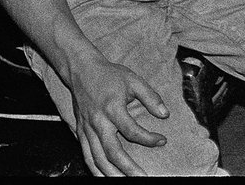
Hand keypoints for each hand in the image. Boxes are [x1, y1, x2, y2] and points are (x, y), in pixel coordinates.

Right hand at [67, 55, 169, 175]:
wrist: (82, 70)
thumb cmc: (110, 75)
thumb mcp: (134, 80)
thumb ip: (151, 97)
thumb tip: (165, 114)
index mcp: (112, 108)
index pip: (131, 131)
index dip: (148, 138)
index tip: (162, 140)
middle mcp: (98, 122)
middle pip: (112, 151)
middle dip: (128, 168)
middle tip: (142, 177)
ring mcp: (87, 129)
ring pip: (98, 158)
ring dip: (112, 173)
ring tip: (126, 182)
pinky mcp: (80, 132)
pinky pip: (86, 155)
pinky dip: (95, 169)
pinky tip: (103, 177)